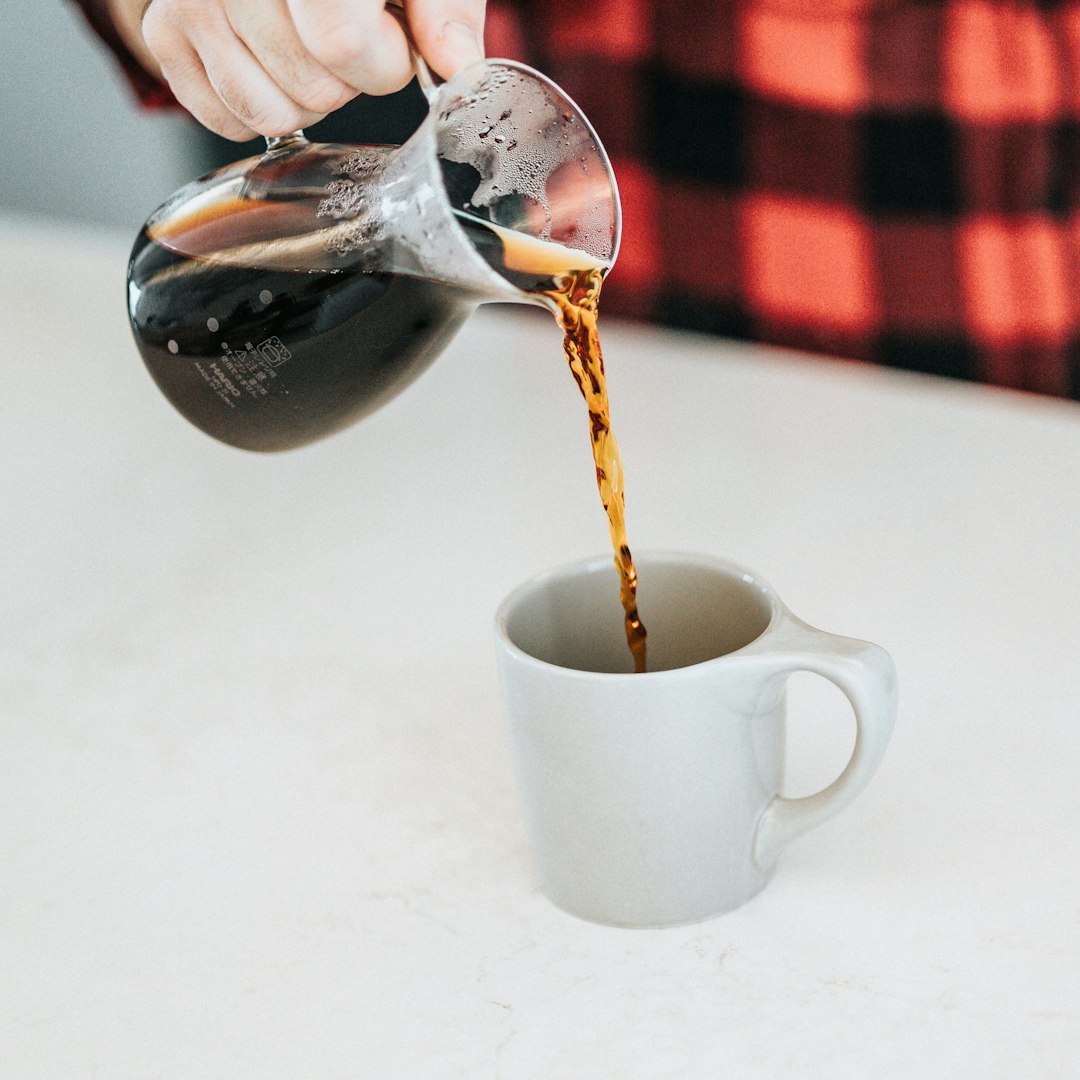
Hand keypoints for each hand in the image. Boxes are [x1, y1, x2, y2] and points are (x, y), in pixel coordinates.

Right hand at [109, 0, 485, 139]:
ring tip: (309, 44)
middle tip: (345, 32)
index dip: (380, 62)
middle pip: (309, 86)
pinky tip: (274, 61)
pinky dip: (260, 107)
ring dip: (305, 98)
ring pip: (265, 111)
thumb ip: (443, 10)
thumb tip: (457, 65)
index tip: (390, 38)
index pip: (339, 41)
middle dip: (347, 81)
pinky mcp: (166, 26)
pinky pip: (222, 116)